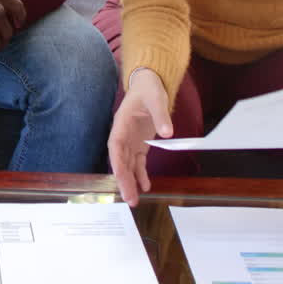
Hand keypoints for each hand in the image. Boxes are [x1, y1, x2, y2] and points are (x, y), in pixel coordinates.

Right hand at [107, 69, 172, 206]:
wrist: (149, 83)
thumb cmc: (148, 89)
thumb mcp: (156, 98)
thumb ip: (161, 116)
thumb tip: (167, 133)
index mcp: (121, 123)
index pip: (115, 146)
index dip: (116, 162)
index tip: (119, 177)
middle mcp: (123, 135)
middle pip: (120, 160)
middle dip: (123, 180)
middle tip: (129, 199)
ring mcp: (131, 140)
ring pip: (128, 164)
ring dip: (131, 181)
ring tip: (134, 199)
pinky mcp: (139, 143)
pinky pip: (138, 162)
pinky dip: (141, 174)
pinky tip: (146, 186)